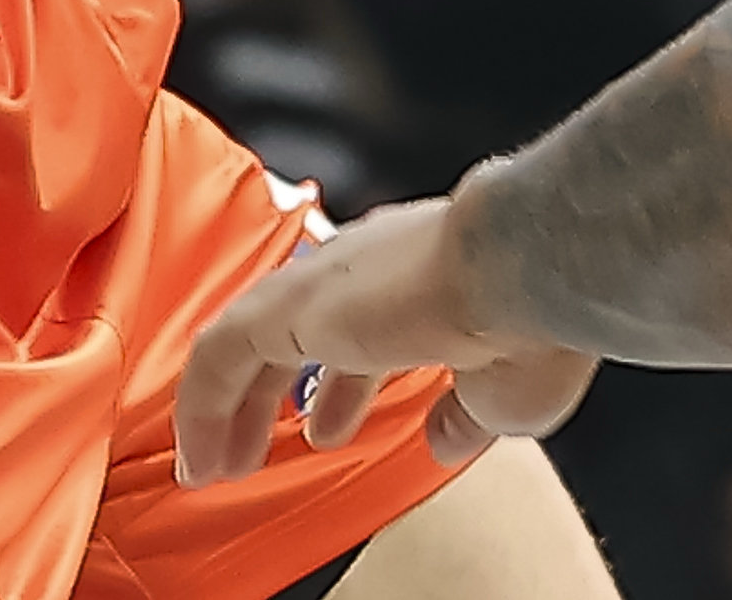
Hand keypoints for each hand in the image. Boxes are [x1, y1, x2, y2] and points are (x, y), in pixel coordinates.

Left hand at [172, 192, 598, 485]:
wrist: (523, 268)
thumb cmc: (532, 319)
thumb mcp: (501, 395)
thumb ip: (464, 414)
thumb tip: (447, 436)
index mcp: (422, 281)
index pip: (362, 333)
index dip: (340, 387)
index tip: (325, 425)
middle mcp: (369, 270)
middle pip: (297, 335)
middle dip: (271, 398)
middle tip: (254, 448)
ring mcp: (326, 282)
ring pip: (250, 341)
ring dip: (228, 408)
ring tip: (212, 464)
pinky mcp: (291, 303)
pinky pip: (220, 355)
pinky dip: (202, 408)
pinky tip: (199, 457)